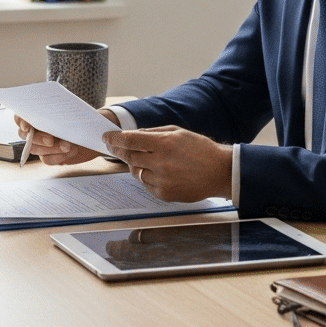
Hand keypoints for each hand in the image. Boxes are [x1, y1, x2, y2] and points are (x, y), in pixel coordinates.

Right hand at [14, 109, 119, 165]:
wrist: (93, 134)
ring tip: (68, 145)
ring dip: (52, 148)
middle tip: (51, 140)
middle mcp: (35, 130)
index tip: (27, 126)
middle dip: (38, 138)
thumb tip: (59, 114)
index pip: (20, 117)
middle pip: (25, 136)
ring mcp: (41, 144)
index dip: (21, 121)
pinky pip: (47, 159)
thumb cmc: (82, 118)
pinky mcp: (49, 156)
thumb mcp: (73, 112)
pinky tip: (71, 151)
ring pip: (35, 149)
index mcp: (36, 114)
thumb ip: (62, 112)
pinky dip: (59, 156)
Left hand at [101, 125, 231, 201]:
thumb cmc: (199, 148)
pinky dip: (147, 177)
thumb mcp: (177, 131)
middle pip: (129, 157)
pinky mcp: (164, 194)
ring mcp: (162, 180)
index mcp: (164, 143)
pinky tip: (157, 171)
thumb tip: (133, 135)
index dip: (114, 139)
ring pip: (136, 172)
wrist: (219, 172)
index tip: (106, 137)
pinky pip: (146, 184)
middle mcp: (161, 162)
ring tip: (145, 158)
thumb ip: (153, 132)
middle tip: (112, 147)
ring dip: (135, 164)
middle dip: (118, 151)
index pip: (130, 140)